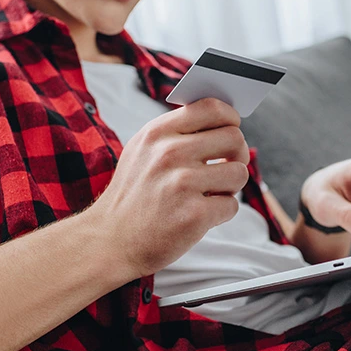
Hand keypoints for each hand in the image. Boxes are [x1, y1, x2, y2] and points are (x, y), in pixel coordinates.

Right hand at [88, 98, 249, 278]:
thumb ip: (176, 131)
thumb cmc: (133, 195)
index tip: (231, 129)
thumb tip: (220, 118)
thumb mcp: (143, 150)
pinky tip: (201, 214)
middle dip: (238, 154)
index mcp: (158, 133)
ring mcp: (182, 184)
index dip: (231, 118)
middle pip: (234, 138)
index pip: (212, 108)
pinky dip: (221, 212)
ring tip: (211, 193)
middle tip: (228, 166)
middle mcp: (170, 154)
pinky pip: (232, 205)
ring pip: (239, 172)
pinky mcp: (194, 215)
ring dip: (231, 186)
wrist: (110, 241)